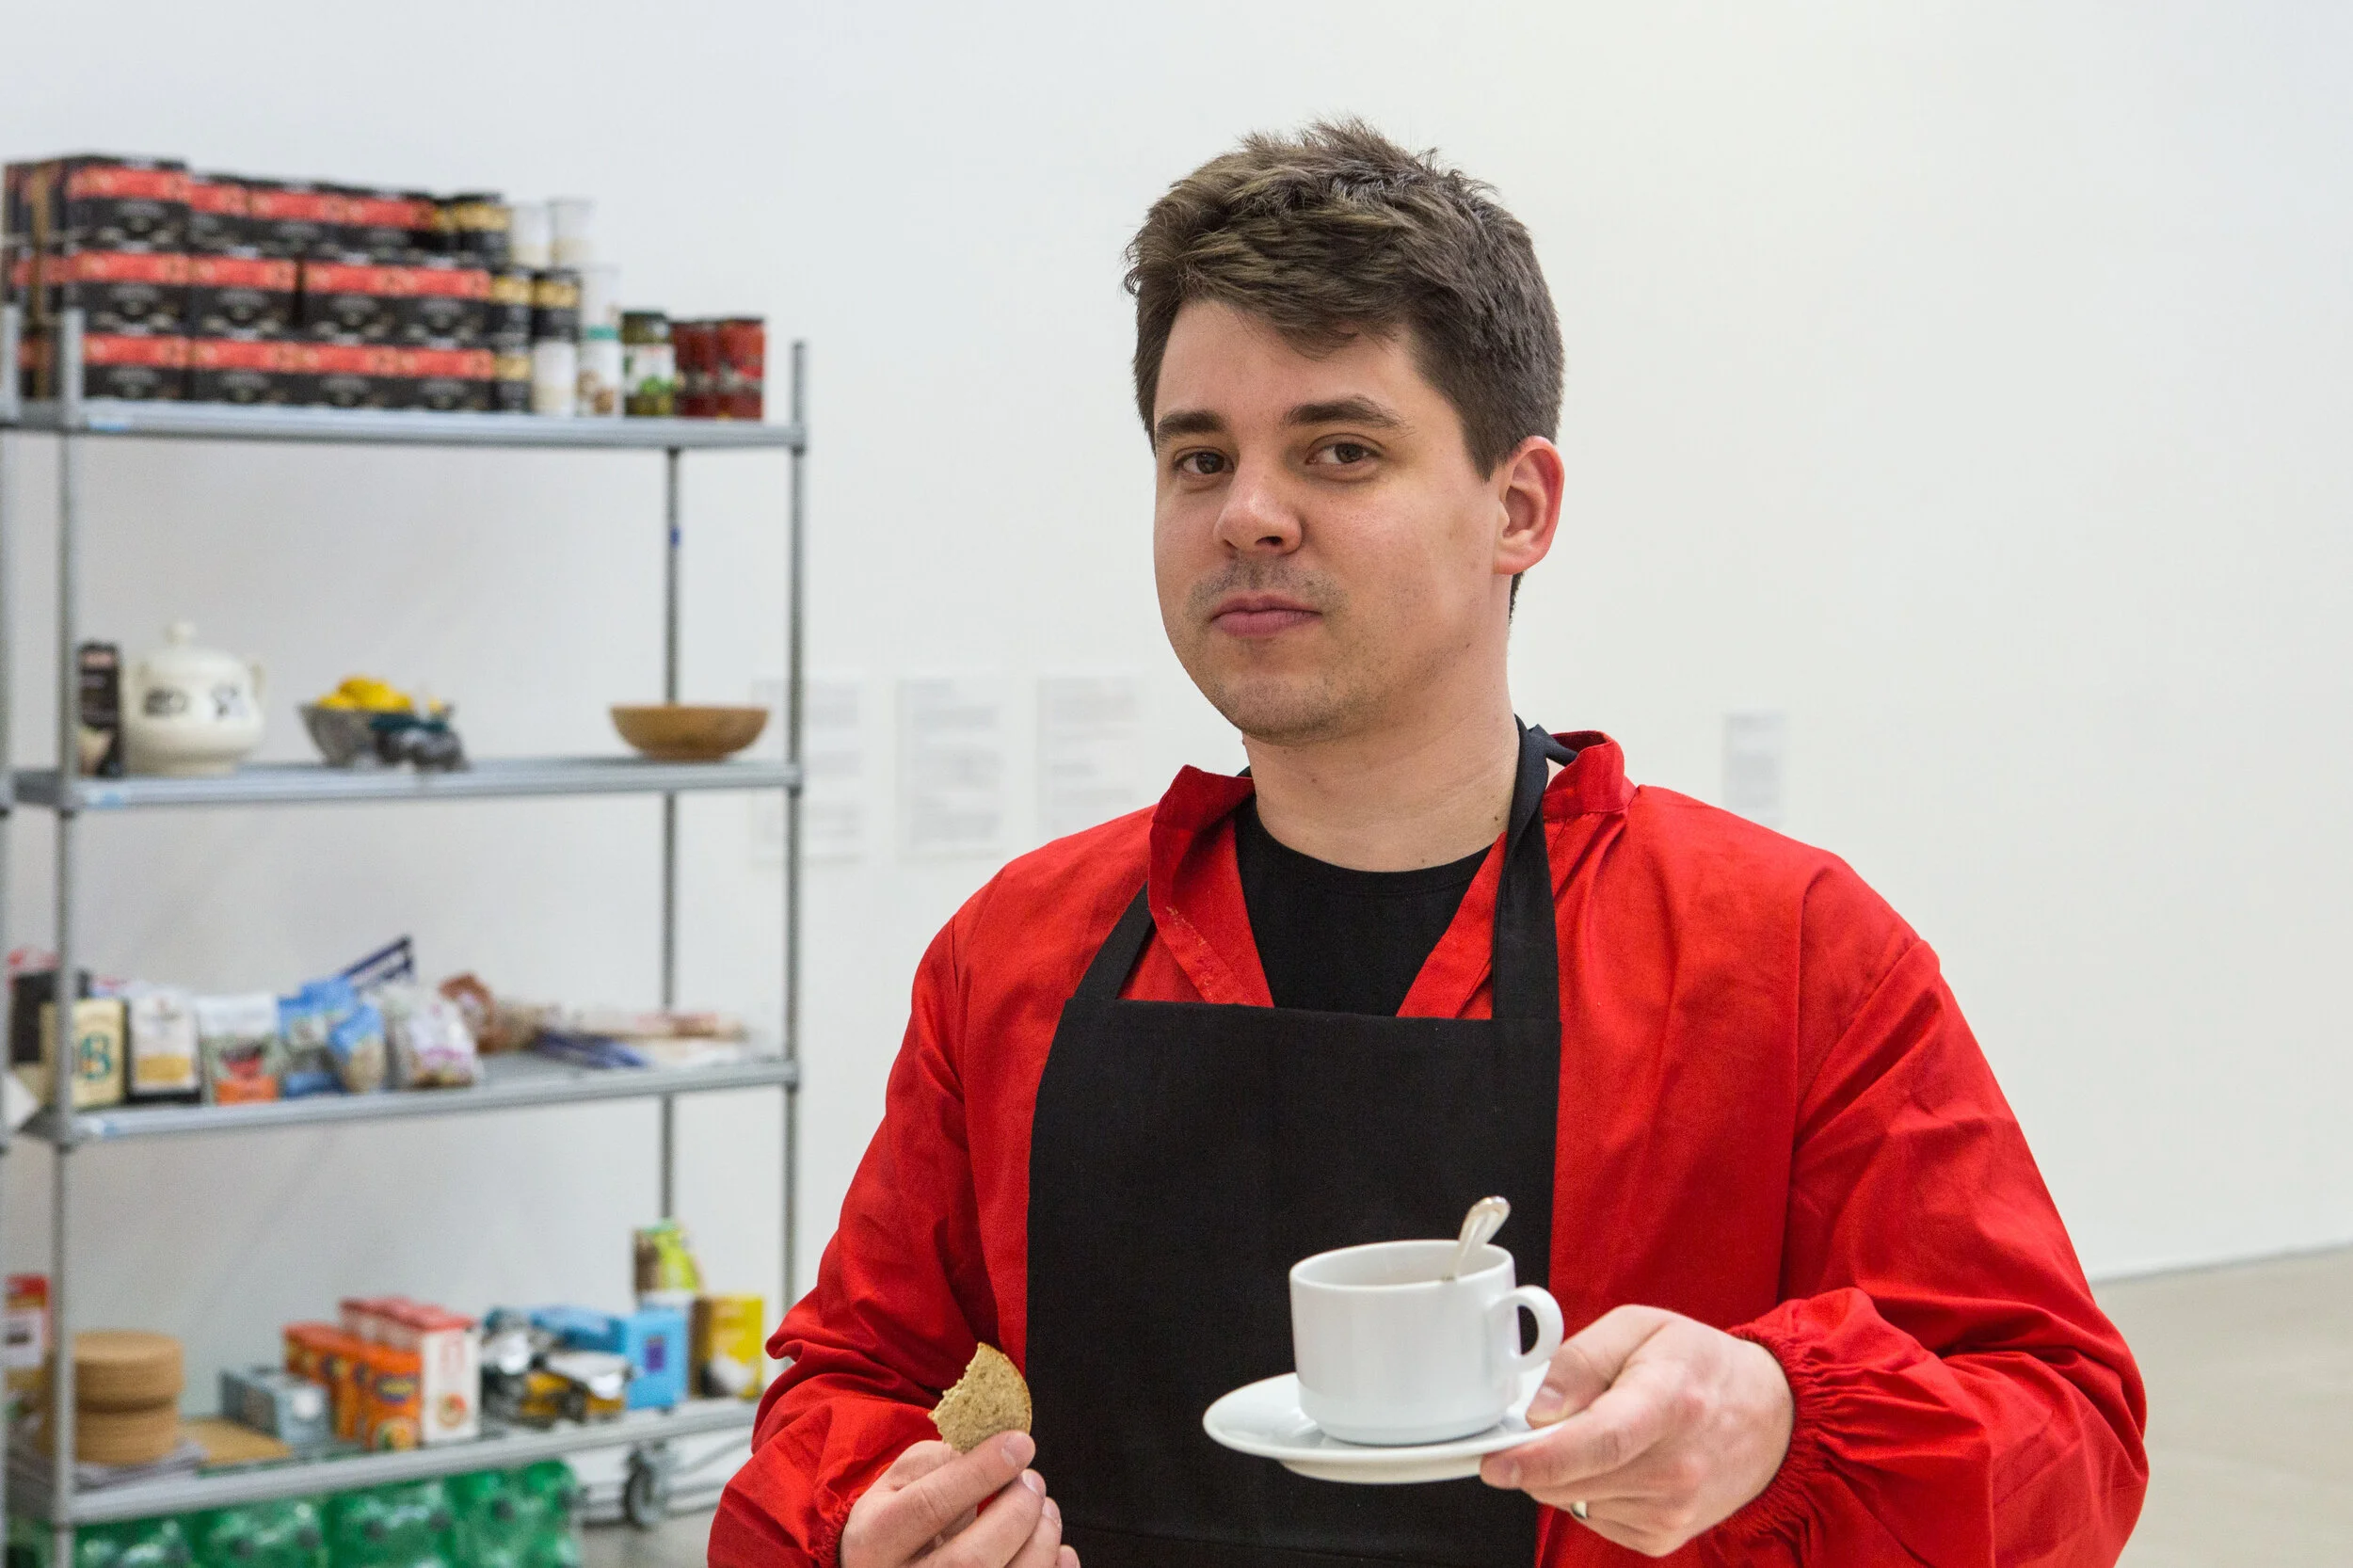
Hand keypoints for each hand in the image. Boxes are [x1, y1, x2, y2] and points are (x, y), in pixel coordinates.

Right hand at [839, 1433, 1075, 1567]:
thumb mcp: (897, 1484)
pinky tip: (1059, 1549)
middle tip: (1034, 1482)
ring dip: (1041, 1541)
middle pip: (970, 1559)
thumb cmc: (897, 1518)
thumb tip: (992, 1450)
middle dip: (1017, 1512)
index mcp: (873, 1540)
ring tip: (1046, 1510)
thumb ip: (937, 1461)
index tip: (1020, 1444)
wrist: (883, 1567)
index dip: (980, 1472)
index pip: (929, 1507)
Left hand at [1479, 1305, 1791, 1557]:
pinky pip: (1594, 1518)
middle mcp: (1676, 1467)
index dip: (1539, 1457)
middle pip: (1573, 1479)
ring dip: (1564, 1472)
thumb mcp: (1640, 1327)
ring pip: (1574, 1501)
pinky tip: (1620, 1462)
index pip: (1598, 1442)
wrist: (1770, 1417)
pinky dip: (1588, 1491)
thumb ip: (1580, 1359)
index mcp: (1669, 1402)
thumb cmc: (1701, 1364)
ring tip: (1603, 1432)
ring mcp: (1673, 1509)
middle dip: (1536, 1455)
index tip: (1496, 1463)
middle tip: (1547, 1421)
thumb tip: (1537, 1408)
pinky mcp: (1665, 1536)